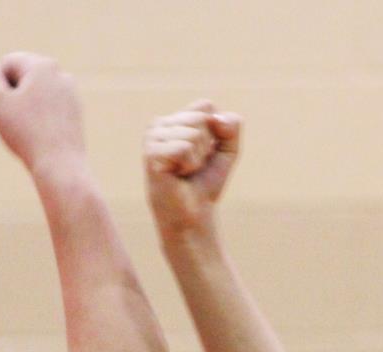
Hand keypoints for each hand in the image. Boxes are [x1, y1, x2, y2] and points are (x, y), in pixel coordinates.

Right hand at [0, 52, 86, 175]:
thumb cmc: (26, 133)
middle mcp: (61, 74)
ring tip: (16, 127)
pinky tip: (32, 133)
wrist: (60, 166)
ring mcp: (71, 94)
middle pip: (24, 76)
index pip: (7, 63)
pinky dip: (37, 115)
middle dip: (8, 92)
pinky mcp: (75, 113)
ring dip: (21, 104)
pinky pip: (49, 107)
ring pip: (36, 92)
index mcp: (43, 65)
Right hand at [144, 100, 241, 238]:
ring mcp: (152, 136)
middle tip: (194, 165)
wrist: (193, 214)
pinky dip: (189, 164)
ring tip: (185, 171)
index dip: (216, 131)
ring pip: (194, 133)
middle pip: (201, 118)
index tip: (206, 152)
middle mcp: (160, 123)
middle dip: (207, 146)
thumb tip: (217, 118)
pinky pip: (184, 147)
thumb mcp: (227, 151)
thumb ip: (232, 127)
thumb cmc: (205, 182)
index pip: (206, 106)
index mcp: (175, 119)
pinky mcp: (151, 152)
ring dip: (198, 158)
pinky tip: (178, 174)